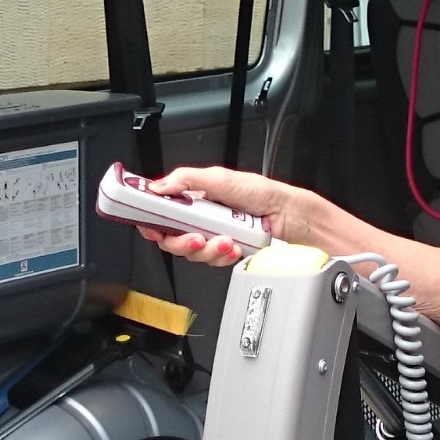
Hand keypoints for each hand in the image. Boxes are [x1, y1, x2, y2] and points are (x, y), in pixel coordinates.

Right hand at [135, 167, 310, 267]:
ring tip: (226, 240)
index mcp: (193, 198)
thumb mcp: (220, 178)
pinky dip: (223, 256)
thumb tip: (159, 185)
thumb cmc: (260, 193)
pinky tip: (234, 247)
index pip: (162, 212)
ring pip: (193, 254)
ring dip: (208, 249)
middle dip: (182, 242)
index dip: (152, 222)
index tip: (152, 227)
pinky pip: (213, 261)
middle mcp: (199, 218)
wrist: (288, 214)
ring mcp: (212, 236)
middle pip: (172, 239)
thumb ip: (186, 179)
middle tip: (196, 238)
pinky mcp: (225, 252)